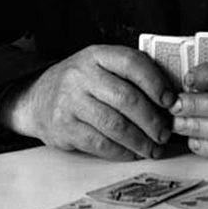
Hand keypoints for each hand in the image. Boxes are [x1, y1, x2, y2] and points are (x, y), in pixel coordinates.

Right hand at [0, 45, 175, 161]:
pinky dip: (121, 152)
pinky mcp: (64, 127)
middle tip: (165, 132)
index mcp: (96, 55)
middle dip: (152, 119)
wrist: (37, 99)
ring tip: (153, 148)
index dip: (155, 82)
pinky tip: (132, 153)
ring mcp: (70, 101)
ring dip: (140, 140)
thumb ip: (129, 75)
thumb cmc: (81, 84)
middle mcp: (81, 75)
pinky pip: (99, 143)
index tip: (170, 101)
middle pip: (126, 98)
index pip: (131, 63)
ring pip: (114, 125)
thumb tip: (170, 99)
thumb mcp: (100, 66)